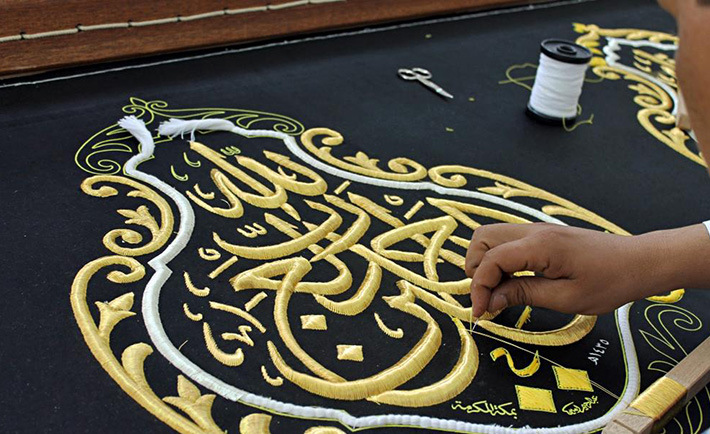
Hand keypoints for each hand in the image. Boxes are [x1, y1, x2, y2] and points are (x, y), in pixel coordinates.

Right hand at [465, 223, 709, 316]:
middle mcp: (533, 231)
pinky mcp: (543, 235)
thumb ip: (523, 295)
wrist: (639, 262)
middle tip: (488, 297)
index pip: (490, 261)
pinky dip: (500, 259)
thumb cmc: (609, 283)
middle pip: (482, 238)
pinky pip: (508, 240)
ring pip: (492, 236)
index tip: (481, 313)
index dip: (479, 288)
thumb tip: (490, 301)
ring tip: (498, 290)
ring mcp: (537, 230)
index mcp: (539, 246)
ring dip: (485, 262)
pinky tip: (512, 281)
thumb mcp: (566, 298)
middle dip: (476, 268)